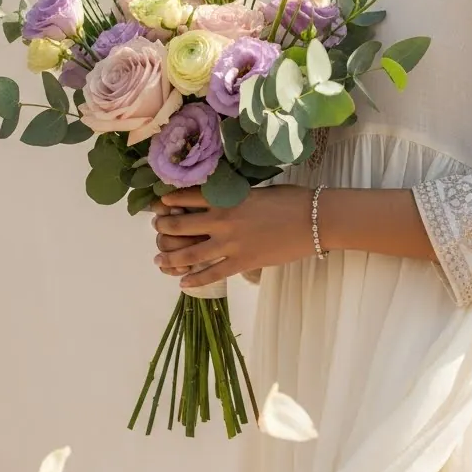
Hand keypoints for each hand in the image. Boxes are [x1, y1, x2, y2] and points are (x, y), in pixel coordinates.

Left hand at [151, 185, 313, 289]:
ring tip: (159, 260)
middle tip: (157, 230)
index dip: (168, 202)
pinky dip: (195, 278)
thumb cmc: (292, 200)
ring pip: (190, 253)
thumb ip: (235, 196)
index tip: (159, 205)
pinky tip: (183, 281)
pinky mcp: (242, 262)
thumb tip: (222, 199)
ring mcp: (231, 243)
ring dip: (170, 257)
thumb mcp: (257, 190)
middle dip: (163, 228)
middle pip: (180, 226)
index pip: (187, 198)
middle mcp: (223, 220)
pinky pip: (212, 273)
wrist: (315, 219)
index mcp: (227, 198)